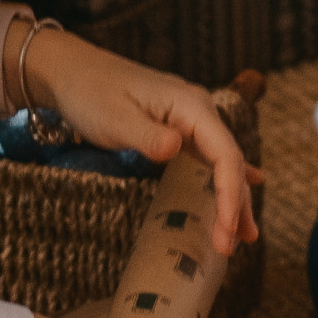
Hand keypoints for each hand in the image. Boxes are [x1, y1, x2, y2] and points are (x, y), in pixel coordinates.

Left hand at [19, 24, 261, 252]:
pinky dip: (223, 179)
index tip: (225, 229)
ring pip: (222, 162)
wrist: (69, 70)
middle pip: (230, 162)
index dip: (230, 194)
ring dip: (234, 197)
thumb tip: (175, 149)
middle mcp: (198, 111)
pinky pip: (208, 158)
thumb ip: (147, 135)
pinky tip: (248, 188)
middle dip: (234, 205)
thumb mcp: (115, 118)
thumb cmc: (90, 91)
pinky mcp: (177, 129)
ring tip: (244, 235)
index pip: (225, 154)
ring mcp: (189, 120)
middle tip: (229, 247)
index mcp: (191, 106)